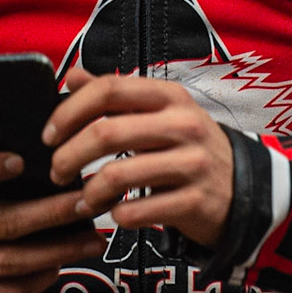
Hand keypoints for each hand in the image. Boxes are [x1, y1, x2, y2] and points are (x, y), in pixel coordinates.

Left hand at [45, 69, 234, 248]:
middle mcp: (183, 124)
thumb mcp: (160, 112)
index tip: (49, 134)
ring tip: (82, 200)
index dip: (69, 111)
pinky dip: (117, 216)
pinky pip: (139, 211)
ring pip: (118, 175)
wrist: (242, 189)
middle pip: (106, 133)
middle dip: (68, 156)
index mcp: (169, 96)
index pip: (108, 89)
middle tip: (57, 172)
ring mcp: (193, 163)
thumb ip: (115, 95)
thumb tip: (72, 76)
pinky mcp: (196, 201)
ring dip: (88, 192)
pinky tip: (115, 214)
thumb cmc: (188, 148)